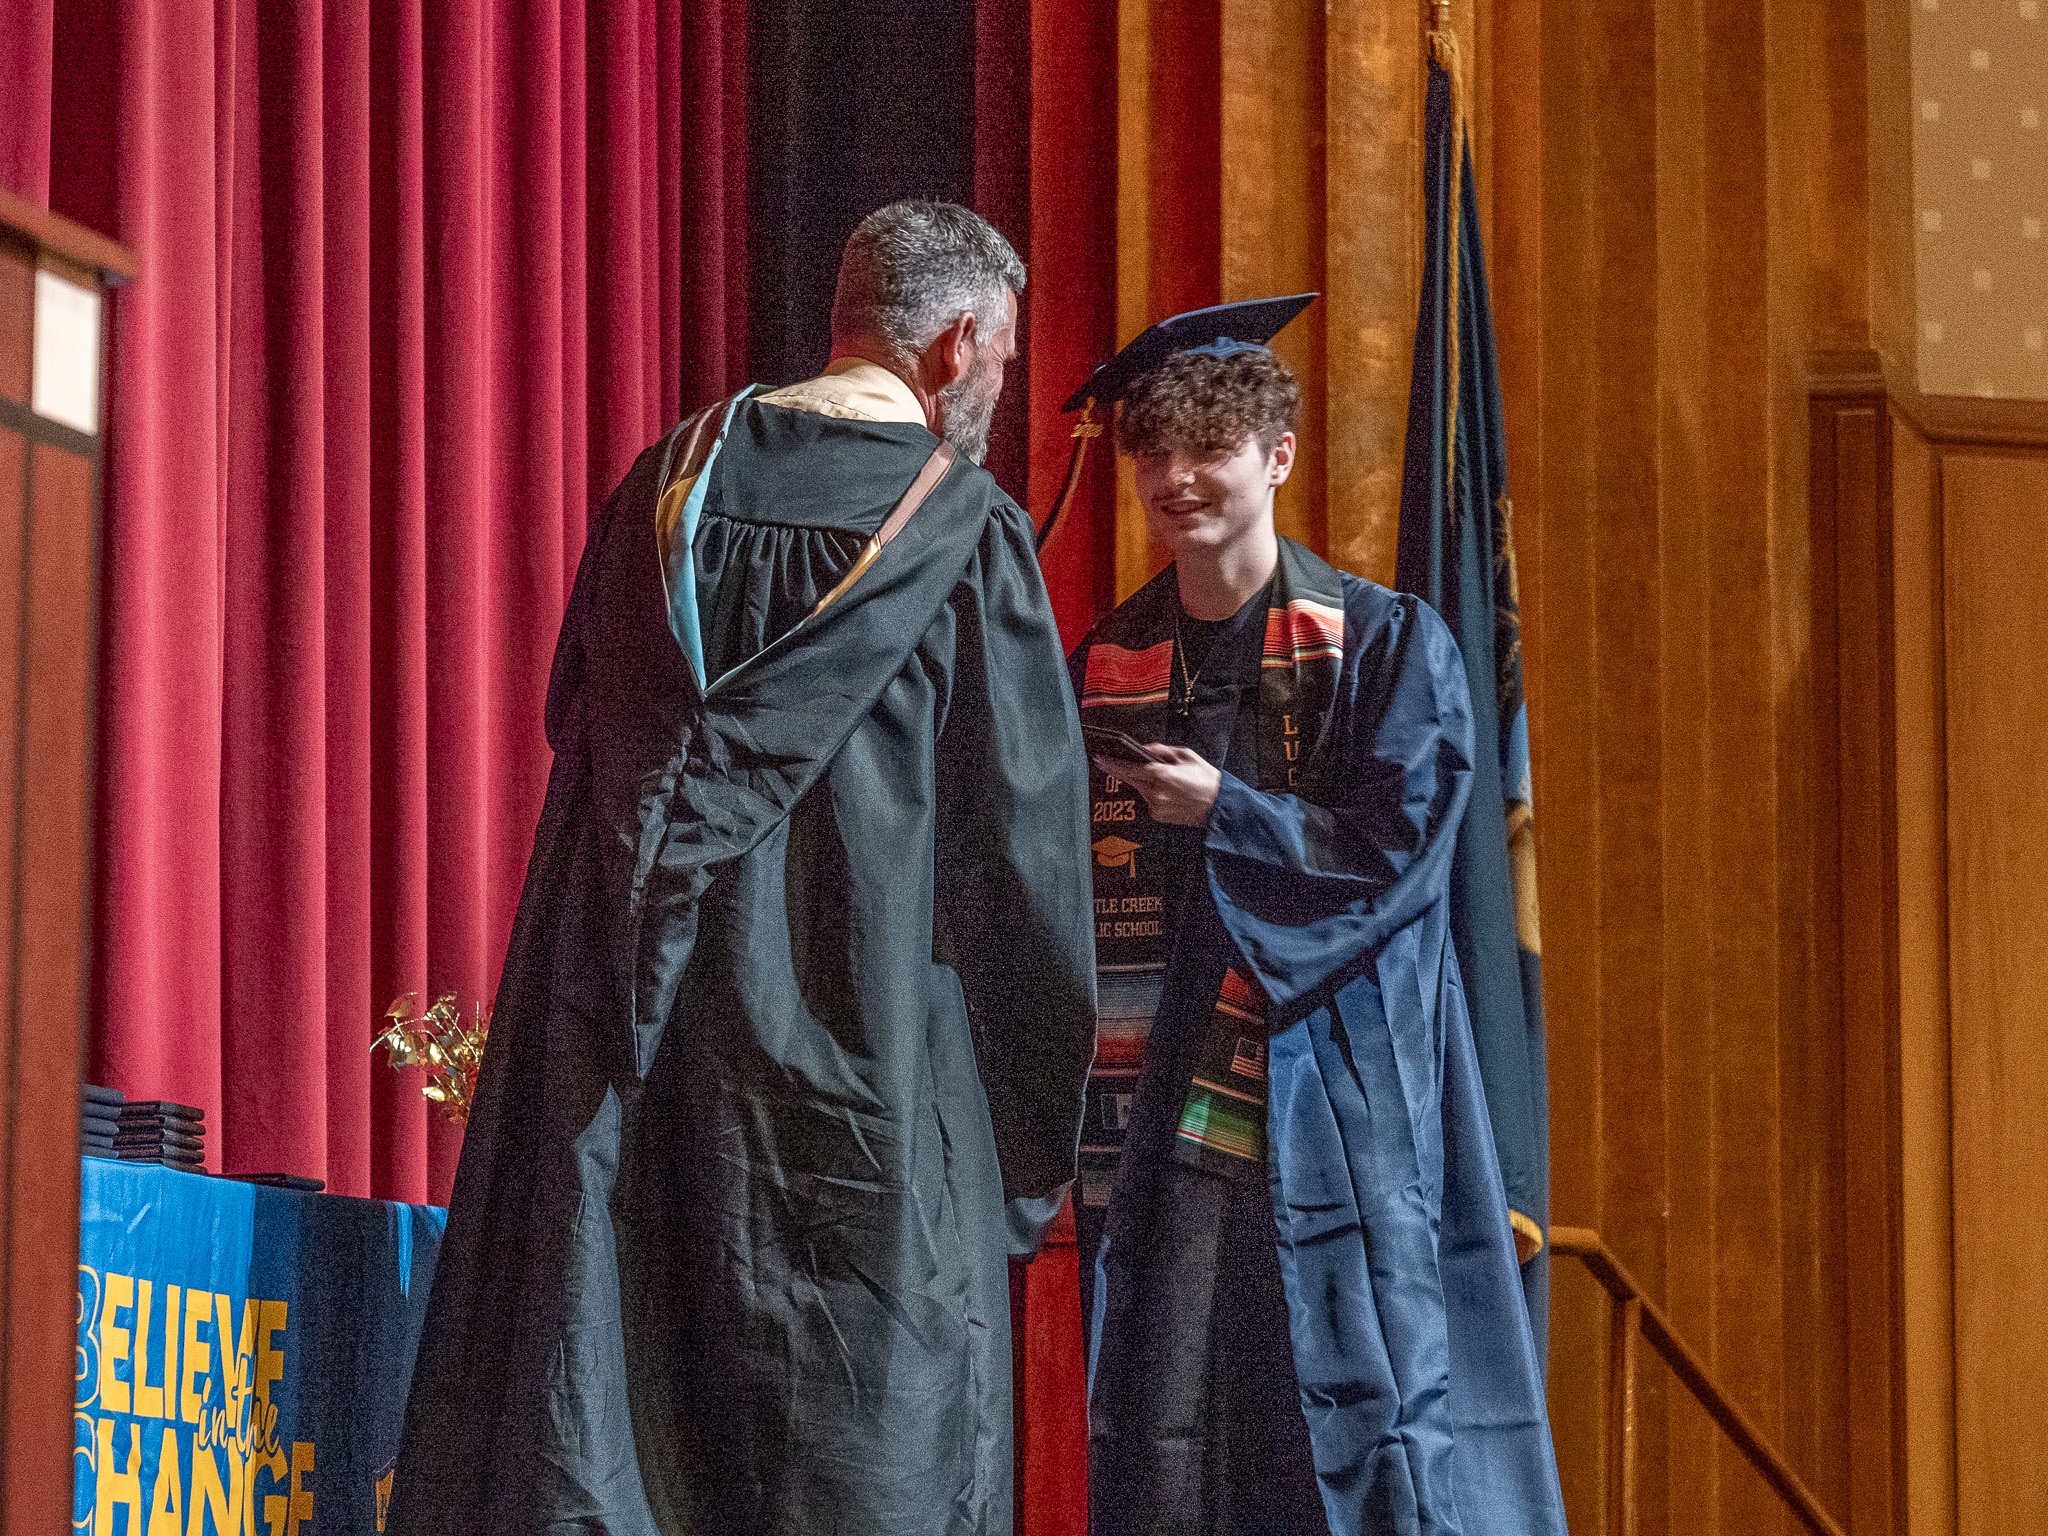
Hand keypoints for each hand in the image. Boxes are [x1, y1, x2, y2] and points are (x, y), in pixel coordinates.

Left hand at [1093, 744, 1220, 826]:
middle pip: (1129, 779)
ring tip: (1155, 775)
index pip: (1129, 768)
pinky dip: (1151, 792)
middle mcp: (1155, 791)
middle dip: (1117, 770)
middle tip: (1102, 760)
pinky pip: (1149, 800)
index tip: (1098, 757)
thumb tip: (1144, 748)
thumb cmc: (1205, 777)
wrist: (1219, 805)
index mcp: (1161, 774)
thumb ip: (1161, 750)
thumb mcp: (1186, 755)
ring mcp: (1156, 806)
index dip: (1111, 763)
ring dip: (1140, 781)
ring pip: (1140, 789)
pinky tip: (1165, 790)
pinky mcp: (1158, 815)